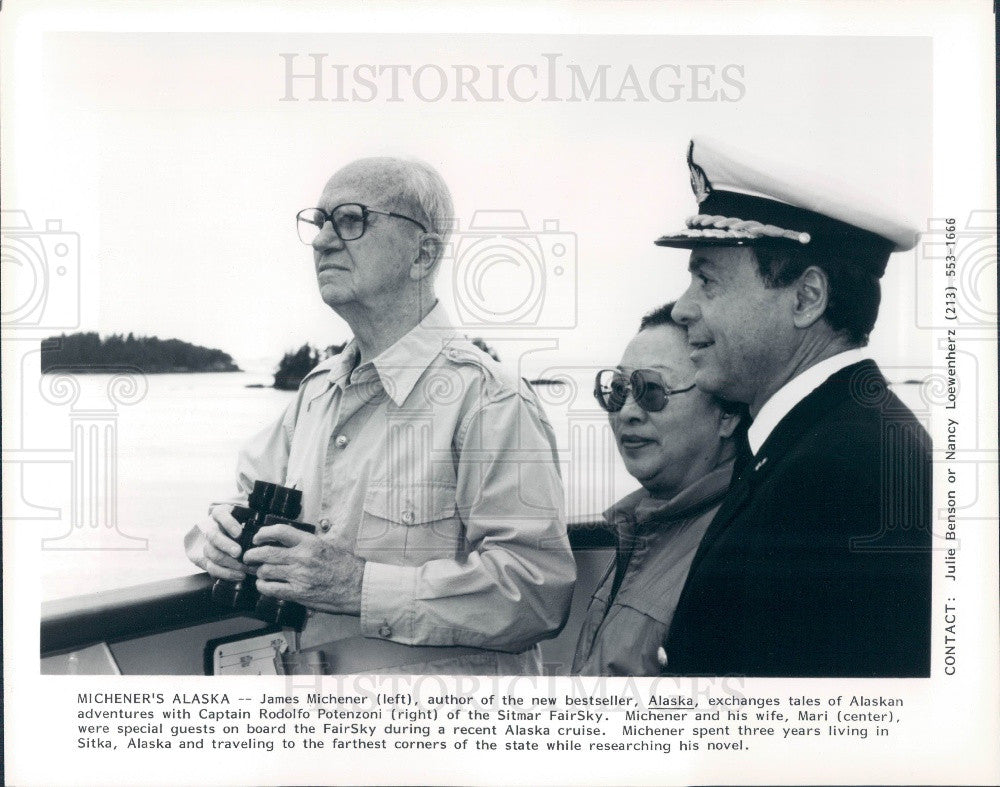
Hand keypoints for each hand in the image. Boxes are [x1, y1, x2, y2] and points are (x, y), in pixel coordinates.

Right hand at [184, 505, 248, 581]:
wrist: (229, 535)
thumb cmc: (244, 525)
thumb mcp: (248, 517)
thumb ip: (252, 520)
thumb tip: (263, 529)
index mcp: (220, 513)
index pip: (220, 514)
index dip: (228, 524)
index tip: (239, 533)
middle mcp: (210, 527)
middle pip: (213, 536)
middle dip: (226, 545)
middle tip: (238, 553)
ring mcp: (205, 543)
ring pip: (210, 553)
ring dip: (228, 563)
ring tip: (243, 568)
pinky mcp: (203, 559)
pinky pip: (210, 567)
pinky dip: (225, 573)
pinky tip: (238, 575)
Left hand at [243, 524, 365, 615]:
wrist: (356, 586)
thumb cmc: (344, 566)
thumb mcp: (327, 546)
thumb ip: (308, 543)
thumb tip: (289, 540)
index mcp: (309, 542)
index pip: (279, 531)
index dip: (263, 533)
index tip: (257, 537)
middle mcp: (302, 557)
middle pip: (266, 552)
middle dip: (252, 554)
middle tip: (248, 556)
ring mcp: (299, 576)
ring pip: (266, 571)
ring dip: (258, 571)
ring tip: (259, 572)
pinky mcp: (298, 593)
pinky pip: (272, 588)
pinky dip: (263, 586)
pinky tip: (263, 585)